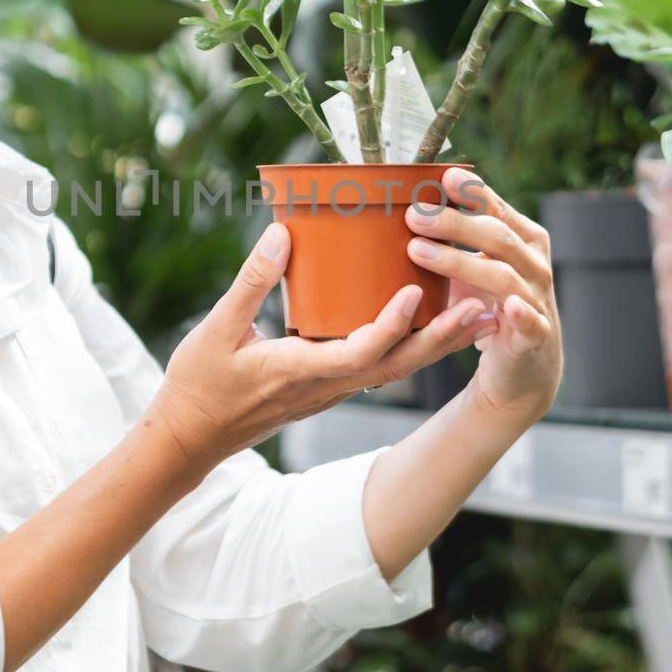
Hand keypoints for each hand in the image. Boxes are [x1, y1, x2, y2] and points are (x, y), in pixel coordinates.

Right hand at [152, 219, 498, 476]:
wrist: (191, 438)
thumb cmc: (199, 385)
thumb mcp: (216, 329)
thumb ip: (251, 281)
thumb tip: (282, 234)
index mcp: (301, 370)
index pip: (360, 352)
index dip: (390, 324)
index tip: (415, 290)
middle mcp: (327, 385)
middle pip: (398, 365)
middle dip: (442, 338)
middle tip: (481, 309)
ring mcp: (331, 390)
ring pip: (395, 368)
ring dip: (436, 344)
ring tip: (476, 315)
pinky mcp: (328, 386)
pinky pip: (379, 367)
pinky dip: (411, 346)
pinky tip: (428, 323)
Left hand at [403, 166, 561, 425]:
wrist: (525, 363)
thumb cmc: (492, 302)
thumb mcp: (476, 264)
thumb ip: (456, 235)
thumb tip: (409, 202)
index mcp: (524, 240)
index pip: (498, 209)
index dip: (473, 193)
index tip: (444, 177)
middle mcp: (534, 264)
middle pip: (497, 237)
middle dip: (454, 224)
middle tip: (413, 215)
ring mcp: (537, 299)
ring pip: (503, 276)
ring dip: (460, 262)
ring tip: (418, 252)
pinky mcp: (535, 335)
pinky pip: (530, 322)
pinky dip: (521, 314)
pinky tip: (506, 306)